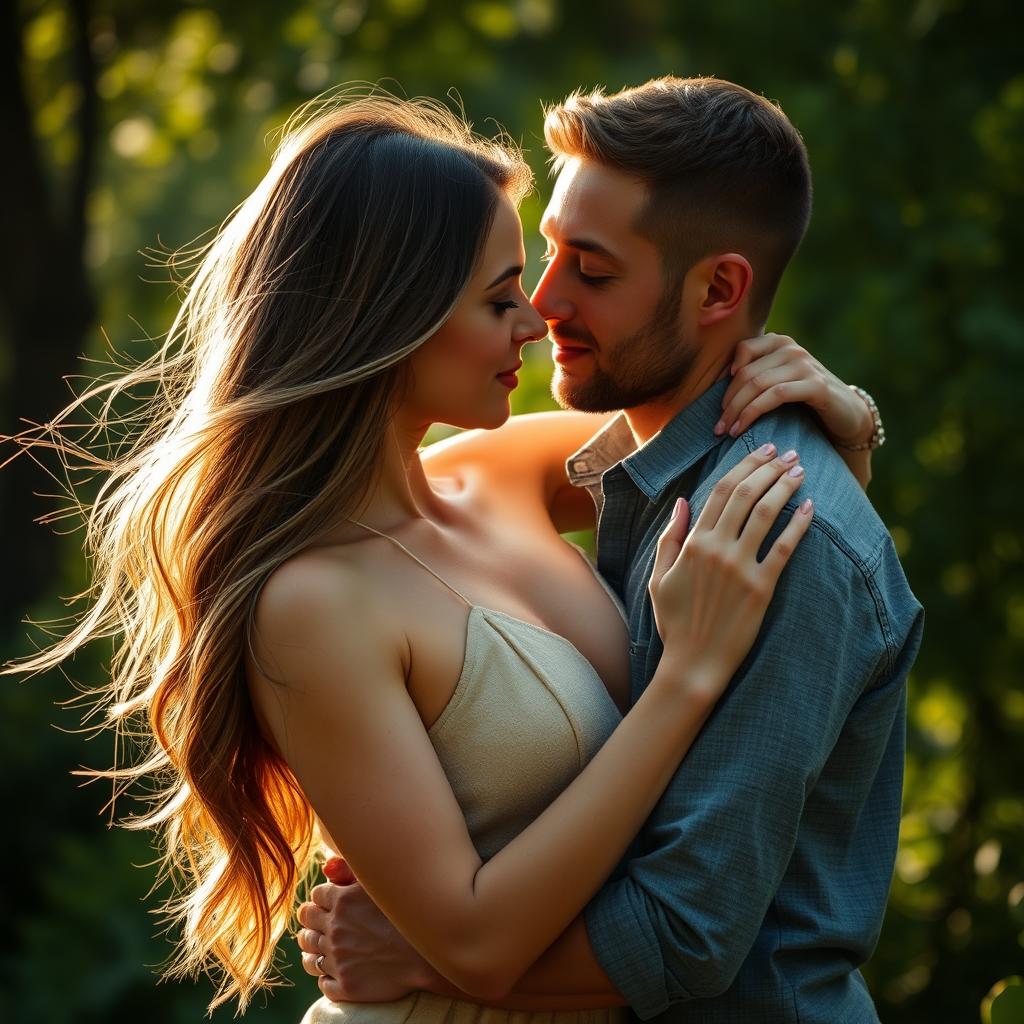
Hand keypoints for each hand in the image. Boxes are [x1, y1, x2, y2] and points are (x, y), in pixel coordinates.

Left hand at [296, 857, 435, 1002]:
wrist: (431, 954)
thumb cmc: (409, 912)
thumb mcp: (380, 884)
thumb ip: (350, 871)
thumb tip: (325, 866)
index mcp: (342, 901)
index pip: (315, 897)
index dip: (323, 899)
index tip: (333, 904)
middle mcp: (335, 930)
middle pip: (306, 925)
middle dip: (313, 923)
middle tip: (325, 925)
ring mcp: (338, 960)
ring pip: (309, 956)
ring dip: (314, 951)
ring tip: (326, 949)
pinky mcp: (345, 986)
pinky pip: (323, 982)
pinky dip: (328, 976)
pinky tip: (339, 970)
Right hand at [649, 443, 812, 698]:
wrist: (693, 663)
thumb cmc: (675, 623)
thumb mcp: (659, 577)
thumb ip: (670, 537)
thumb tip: (683, 502)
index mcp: (693, 542)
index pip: (720, 491)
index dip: (744, 466)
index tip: (761, 452)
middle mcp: (717, 548)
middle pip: (746, 494)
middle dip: (768, 467)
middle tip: (786, 452)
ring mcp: (740, 567)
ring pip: (766, 513)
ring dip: (785, 486)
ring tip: (800, 470)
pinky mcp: (761, 588)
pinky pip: (785, 548)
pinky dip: (799, 524)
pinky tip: (811, 508)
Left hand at [715, 334, 872, 447]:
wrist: (847, 413)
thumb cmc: (805, 399)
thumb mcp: (779, 380)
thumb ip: (758, 373)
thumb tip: (720, 380)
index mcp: (781, 342)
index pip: (743, 349)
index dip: (726, 377)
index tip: (719, 402)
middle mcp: (792, 349)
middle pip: (746, 372)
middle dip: (728, 402)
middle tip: (717, 426)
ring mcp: (805, 365)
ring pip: (757, 384)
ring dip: (737, 411)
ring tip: (726, 431)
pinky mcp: (815, 385)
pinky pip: (775, 395)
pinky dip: (753, 412)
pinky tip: (742, 428)